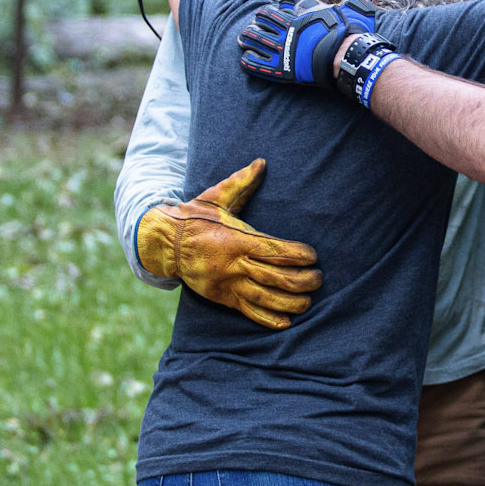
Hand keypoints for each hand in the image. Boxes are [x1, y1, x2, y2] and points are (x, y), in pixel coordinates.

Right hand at [134, 159, 320, 329]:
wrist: (166, 243)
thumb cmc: (196, 217)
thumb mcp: (217, 196)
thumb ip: (242, 182)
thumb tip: (262, 163)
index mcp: (235, 239)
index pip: (272, 250)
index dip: (296, 255)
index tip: (313, 256)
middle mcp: (232, 264)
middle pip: (273, 277)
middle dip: (300, 280)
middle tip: (318, 278)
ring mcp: (227, 283)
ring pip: (264, 297)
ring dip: (290, 302)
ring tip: (308, 301)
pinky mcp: (222, 297)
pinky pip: (247, 311)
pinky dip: (267, 318)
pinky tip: (285, 323)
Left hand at [237, 0, 379, 88]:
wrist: (346, 56)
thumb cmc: (351, 32)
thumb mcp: (357, 8)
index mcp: (304, 12)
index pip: (286, 2)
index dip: (282, 5)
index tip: (280, 8)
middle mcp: (289, 26)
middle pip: (265, 17)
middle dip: (260, 19)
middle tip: (256, 23)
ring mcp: (282, 46)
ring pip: (255, 37)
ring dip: (248, 37)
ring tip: (244, 38)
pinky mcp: (280, 67)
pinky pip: (256, 62)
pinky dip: (249, 60)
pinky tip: (246, 59)